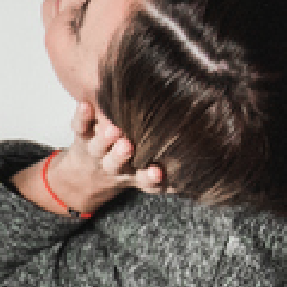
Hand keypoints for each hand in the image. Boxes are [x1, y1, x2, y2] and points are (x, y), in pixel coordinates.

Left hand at [35, 98, 161, 214]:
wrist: (83, 176)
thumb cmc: (126, 167)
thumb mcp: (147, 174)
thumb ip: (171, 169)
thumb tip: (207, 160)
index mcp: (134, 175)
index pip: (144, 181)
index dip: (151, 179)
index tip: (157, 172)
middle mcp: (114, 165)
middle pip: (116, 164)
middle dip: (121, 156)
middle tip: (127, 146)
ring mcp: (96, 151)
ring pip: (98, 147)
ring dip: (103, 139)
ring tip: (111, 129)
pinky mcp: (82, 136)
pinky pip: (79, 127)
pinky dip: (81, 117)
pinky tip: (85, 104)